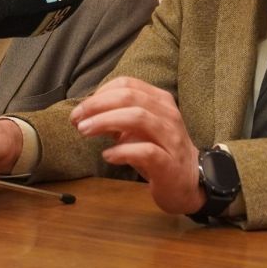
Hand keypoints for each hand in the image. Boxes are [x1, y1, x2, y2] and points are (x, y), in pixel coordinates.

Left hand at [69, 76, 204, 214]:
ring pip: (138, 118)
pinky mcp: (169, 163)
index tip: (81, 110)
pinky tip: (108, 155)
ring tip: (85, 131)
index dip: (99, 94)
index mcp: (160, 101)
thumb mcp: (137, 130)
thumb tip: (85, 113)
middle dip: (97, 105)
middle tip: (76, 119)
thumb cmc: (159, 153)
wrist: (189, 183)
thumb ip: (116, 118)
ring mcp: (171, 138)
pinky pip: (145, 151)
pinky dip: (122, 150)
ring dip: (105, 122)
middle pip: (129, 97)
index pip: (127, 84)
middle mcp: (168, 115)